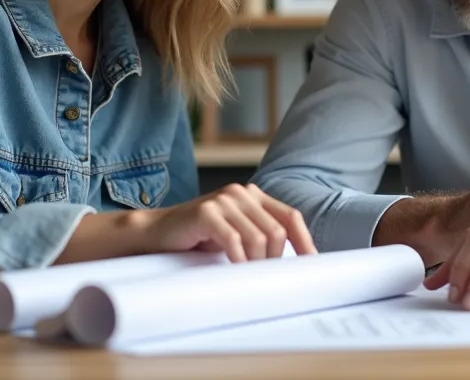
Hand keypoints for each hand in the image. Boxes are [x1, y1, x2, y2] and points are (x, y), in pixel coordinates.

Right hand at [145, 183, 317, 261]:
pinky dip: (238, 259)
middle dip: (275, 258)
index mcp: (253, 195)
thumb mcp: (236, 231)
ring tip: (248, 274)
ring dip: (257, 262)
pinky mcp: (206, 212)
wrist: (157, 232)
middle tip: (265, 276)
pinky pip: (234, 240)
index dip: (304, 240)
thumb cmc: (199, 236)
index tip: (311, 263)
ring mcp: (223, 200)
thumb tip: (291, 259)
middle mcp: (241, 193)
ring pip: (258, 237)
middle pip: (276, 230)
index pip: (290, 215)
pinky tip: (235, 268)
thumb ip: (259, 234)